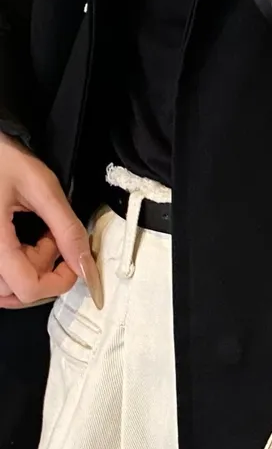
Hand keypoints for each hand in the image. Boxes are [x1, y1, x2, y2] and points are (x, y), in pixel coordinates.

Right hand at [0, 133, 101, 310]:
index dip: (59, 282)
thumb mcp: (42, 188)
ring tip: (38, 239)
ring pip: (4, 289)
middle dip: (44, 272)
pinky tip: (24, 242)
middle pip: (16, 291)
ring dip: (29, 271)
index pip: (27, 287)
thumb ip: (67, 230)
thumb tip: (87, 268)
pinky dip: (16, 266)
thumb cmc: (4, 157)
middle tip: (52, 240)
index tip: (72, 261)